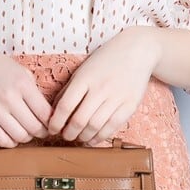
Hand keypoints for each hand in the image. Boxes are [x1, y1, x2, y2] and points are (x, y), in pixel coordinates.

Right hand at [0, 47, 51, 147]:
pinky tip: (13, 134)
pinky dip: (12, 142)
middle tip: (43, 130)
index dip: (52, 122)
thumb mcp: (22, 72)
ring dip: (28, 137)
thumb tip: (47, 114)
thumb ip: (34, 92)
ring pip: (20, 136)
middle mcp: (9, 98)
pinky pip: (2, 140)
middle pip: (34, 127)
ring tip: (28, 131)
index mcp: (22, 84)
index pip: (45, 112)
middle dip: (43, 132)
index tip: (52, 123)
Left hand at [47, 27, 160, 145]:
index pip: (65, 106)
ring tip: (78, 138)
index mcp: (85, 78)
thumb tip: (54, 112)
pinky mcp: (130, 105)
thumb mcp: (83, 70)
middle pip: (79, 120)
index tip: (52, 129)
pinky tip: (93, 139)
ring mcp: (117, 97)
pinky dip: (100, 137)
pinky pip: (113, 127)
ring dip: (83, 137)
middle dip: (69, 133)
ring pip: (95, 126)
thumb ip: (69, 90)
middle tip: (65, 136)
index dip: (56, 122)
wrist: (137, 50)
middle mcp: (100, 88)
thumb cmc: (105, 60)